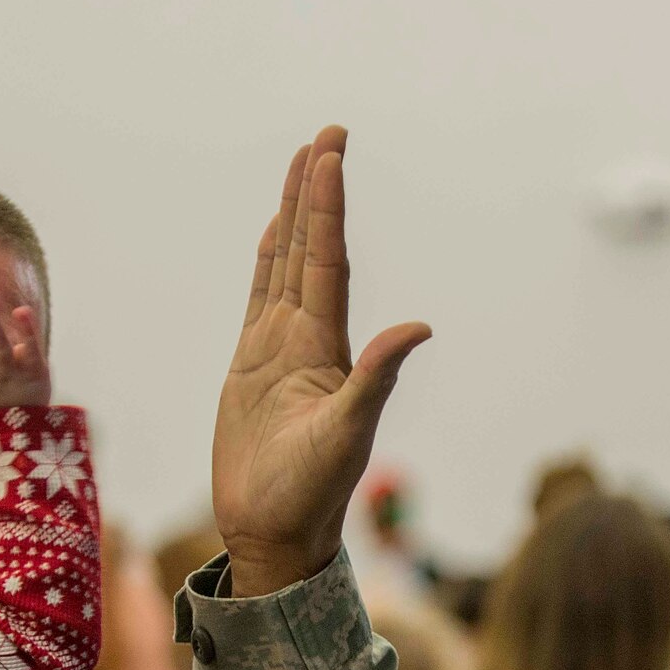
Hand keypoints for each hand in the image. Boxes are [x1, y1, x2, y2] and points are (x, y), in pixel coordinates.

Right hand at [213, 126, 430, 596]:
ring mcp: (277, 353)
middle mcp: (306, 341)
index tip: (330, 152)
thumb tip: (420, 327)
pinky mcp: (249, 370)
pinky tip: (271, 236)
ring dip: (293, 216)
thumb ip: (377, 378)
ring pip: (285, 268)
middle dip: (315, 192)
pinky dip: (267, 263)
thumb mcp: (347, 434)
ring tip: (301, 165)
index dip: (327, 206)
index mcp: (329, 349)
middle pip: (310, 250)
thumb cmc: (310, 496)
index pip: (329, 261)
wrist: (274, 536)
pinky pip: (259, 300)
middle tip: (327, 134)